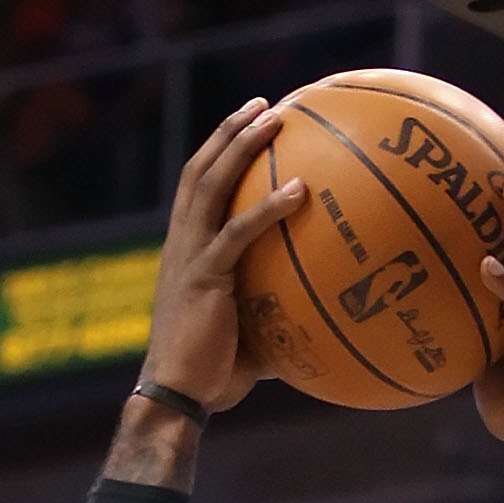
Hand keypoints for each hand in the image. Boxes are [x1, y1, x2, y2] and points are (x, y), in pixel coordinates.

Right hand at [142, 98, 305, 414]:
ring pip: (210, 185)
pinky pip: (238, 234)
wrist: (178, 397)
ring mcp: (189, 257)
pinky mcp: (204, 277)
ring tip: (274, 118)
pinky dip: (268, 208)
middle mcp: (181, 245)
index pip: (195, 189)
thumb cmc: (214, 376)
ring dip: (241, 146)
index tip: (247, 127)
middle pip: (198, 171)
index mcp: (185, 252)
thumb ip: (278, 308)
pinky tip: (301, 191)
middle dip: (229, 133)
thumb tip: (325, 310)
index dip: (217, 153)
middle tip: (263, 105)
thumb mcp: (249, 332)